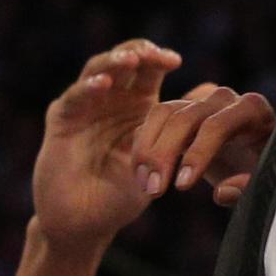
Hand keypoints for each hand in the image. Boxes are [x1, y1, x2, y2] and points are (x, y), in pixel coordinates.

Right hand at [30, 40, 271, 245]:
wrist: (83, 223)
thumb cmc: (122, 197)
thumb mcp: (158, 166)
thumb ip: (180, 139)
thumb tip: (213, 109)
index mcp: (136, 105)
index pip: (148, 70)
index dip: (159, 59)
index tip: (175, 61)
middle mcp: (109, 98)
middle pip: (125, 61)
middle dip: (140, 52)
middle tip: (156, 55)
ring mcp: (84, 105)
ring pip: (99, 68)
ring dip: (115, 61)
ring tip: (132, 60)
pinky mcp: (62, 117)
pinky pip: (75, 96)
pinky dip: (88, 87)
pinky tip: (103, 85)